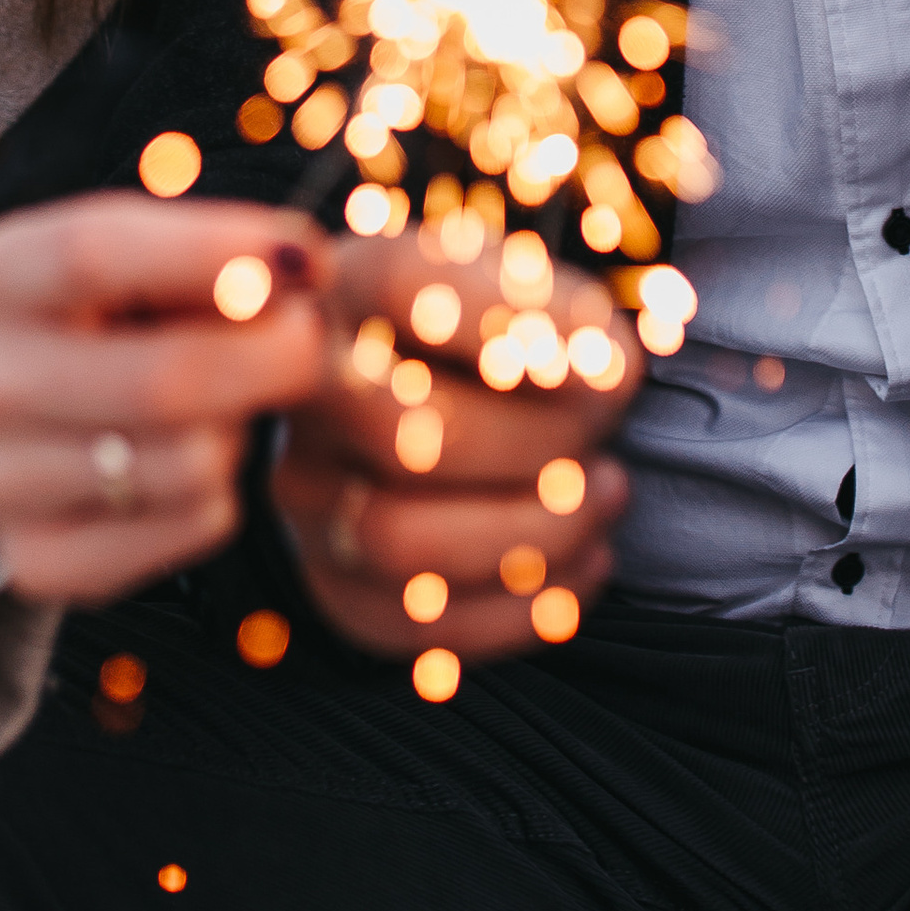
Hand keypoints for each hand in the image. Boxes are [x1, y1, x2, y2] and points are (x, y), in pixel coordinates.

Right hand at [0, 196, 329, 604]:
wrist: (4, 409)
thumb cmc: (101, 312)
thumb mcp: (134, 256)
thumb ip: (211, 252)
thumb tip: (302, 266)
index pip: (91, 254)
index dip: (209, 252)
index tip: (301, 258)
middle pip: (159, 382)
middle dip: (272, 357)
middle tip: (311, 337)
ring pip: (188, 464)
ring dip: (240, 427)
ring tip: (224, 403)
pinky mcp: (35, 563)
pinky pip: (190, 527)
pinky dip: (222, 494)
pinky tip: (198, 459)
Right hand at [271, 224, 641, 662]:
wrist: (429, 398)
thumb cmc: (486, 335)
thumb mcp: (524, 290)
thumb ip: (565, 314)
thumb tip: (603, 371)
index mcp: (351, 283)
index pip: (405, 285)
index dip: (510, 322)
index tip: (601, 356)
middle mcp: (306, 390)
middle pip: (410, 432)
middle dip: (541, 444)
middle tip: (600, 432)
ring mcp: (308, 494)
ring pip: (400, 542)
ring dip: (535, 533)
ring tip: (604, 493)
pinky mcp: (335, 583)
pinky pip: (422, 627)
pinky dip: (528, 606)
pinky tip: (588, 559)